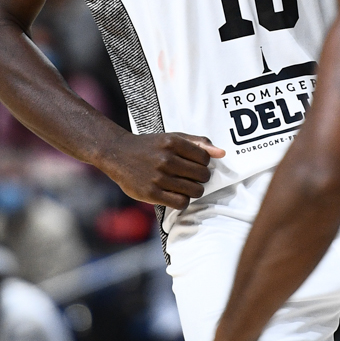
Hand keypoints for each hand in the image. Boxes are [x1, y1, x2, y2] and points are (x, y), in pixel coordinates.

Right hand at [101, 132, 224, 210]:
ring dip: (193, 190)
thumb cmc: (150, 146)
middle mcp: (166, 159)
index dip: (203, 164)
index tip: (194, 165)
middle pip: (203, 176)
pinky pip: (181, 203)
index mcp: (173, 142)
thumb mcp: (173, 137)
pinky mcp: (151, 193)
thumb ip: (198, 143)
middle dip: (200, 178)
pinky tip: (176, 195)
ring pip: (195, 191)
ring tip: (185, 186)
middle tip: (190, 177)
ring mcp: (158, 177)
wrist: (117, 153)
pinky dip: (183, 201)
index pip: (205, 159)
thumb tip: (222, 153)